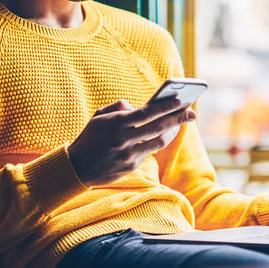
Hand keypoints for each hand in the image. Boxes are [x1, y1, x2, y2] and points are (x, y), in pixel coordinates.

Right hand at [68, 98, 195, 186]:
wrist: (77, 167)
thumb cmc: (90, 137)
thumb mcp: (99, 116)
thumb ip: (119, 108)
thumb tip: (135, 106)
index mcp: (117, 123)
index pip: (147, 112)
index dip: (166, 106)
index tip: (180, 100)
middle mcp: (124, 139)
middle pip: (158, 127)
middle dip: (178, 119)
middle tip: (191, 113)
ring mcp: (128, 154)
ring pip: (158, 142)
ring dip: (172, 133)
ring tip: (179, 124)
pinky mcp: (131, 166)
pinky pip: (147, 153)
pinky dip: (154, 143)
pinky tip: (162, 136)